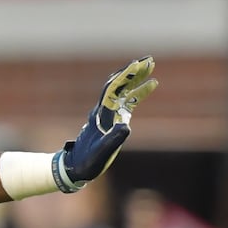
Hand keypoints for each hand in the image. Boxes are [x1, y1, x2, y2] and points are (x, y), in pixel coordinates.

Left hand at [57, 56, 158, 190]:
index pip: (113, 89)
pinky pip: (127, 102)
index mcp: (101, 114)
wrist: (75, 167)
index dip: (125, 76)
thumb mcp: (101, 152)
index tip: (138, 65)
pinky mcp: (113, 120)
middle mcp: (104, 110)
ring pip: (123, 91)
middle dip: (133, 72)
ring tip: (151, 68)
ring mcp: (108, 114)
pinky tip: (149, 87)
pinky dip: (138, 93)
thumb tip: (127, 125)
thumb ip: (114, 139)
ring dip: (137, 79)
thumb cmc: (87, 161)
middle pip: (119, 85)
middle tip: (149, 60)